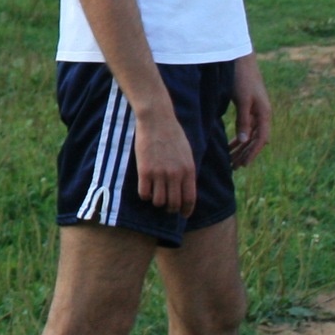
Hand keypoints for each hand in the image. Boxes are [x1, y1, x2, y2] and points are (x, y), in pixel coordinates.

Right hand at [131, 98, 196, 216]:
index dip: (186, 210)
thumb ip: (187, 171)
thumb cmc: (172, 134)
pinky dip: (145, 195)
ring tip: (155, 195)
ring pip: (158, 202)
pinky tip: (145, 188)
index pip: (190, 199)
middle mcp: (175, 174)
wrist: (157, 120)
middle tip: (167, 206)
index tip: (183, 214)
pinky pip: (144, 194)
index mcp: (188, 170)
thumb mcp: (187, 153)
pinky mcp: (144, 170)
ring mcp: (159, 173)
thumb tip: (185, 190)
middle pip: (174, 204)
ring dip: (157, 202)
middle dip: (170, 208)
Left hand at [230, 60, 272, 169]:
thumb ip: (243, 120)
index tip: (244, 165)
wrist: (241, 59)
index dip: (253, 153)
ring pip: (250, 134)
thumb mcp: (242, 100)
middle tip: (235, 167)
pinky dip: (239, 135)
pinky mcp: (248, 106)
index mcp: (264, 113)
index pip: (261, 139)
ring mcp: (256, 110)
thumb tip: (245, 141)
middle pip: (256, 139)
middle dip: (246, 153)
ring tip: (231, 159)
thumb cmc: (242, 78)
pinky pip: (246, 126)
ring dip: (242, 147)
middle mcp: (262, 113)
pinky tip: (232, 143)